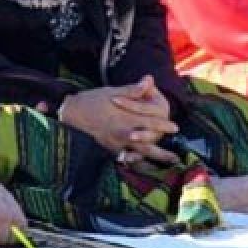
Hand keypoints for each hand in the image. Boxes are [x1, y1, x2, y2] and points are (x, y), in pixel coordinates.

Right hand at [59, 78, 178, 165]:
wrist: (71, 113)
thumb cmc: (93, 99)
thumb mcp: (112, 91)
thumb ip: (132, 90)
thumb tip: (149, 80)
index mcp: (126, 117)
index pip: (150, 121)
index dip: (164, 125)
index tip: (176, 128)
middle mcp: (123, 132)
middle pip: (147, 143)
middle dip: (162, 150)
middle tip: (176, 157)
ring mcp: (115, 143)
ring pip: (138, 154)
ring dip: (152, 160)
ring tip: (163, 166)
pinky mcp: (108, 149)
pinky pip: (123, 159)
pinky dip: (134, 164)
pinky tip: (142, 167)